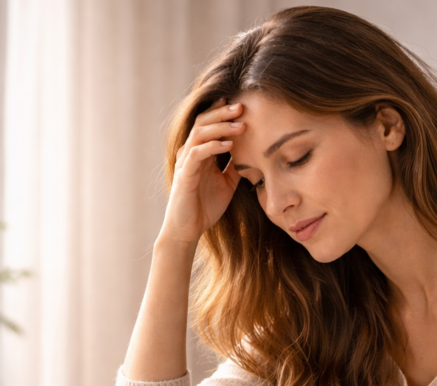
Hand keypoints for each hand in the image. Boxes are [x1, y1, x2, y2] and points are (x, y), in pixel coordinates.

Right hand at [160, 98, 244, 244]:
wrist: (188, 229)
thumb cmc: (205, 207)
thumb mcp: (227, 183)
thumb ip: (234, 166)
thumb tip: (252, 154)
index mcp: (200, 153)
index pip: (208, 124)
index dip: (222, 112)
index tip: (242, 104)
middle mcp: (190, 153)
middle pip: (203, 122)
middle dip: (222, 113)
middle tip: (242, 106)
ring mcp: (185, 162)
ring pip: (200, 133)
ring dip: (220, 126)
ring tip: (240, 123)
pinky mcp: (184, 174)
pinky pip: (197, 153)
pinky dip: (213, 146)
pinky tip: (229, 145)